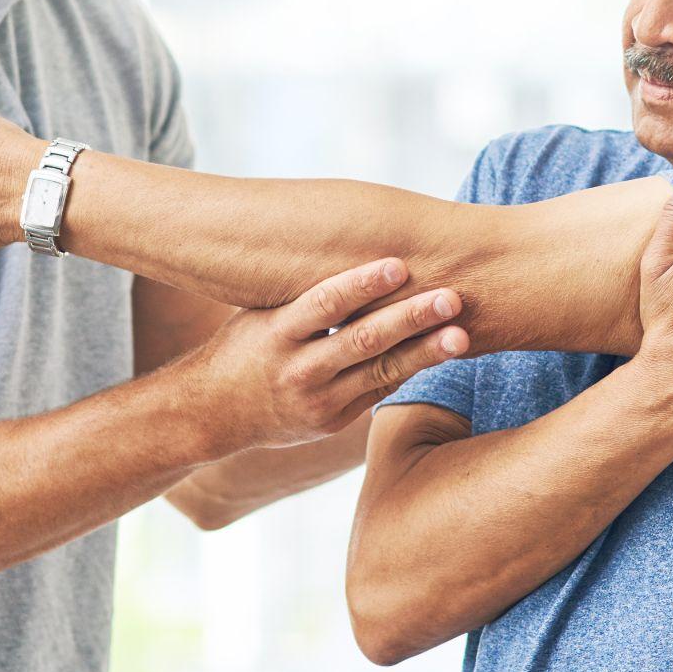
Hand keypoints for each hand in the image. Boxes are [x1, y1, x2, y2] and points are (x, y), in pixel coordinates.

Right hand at [177, 258, 468, 453]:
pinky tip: (442, 351)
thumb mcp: (262, 316)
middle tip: (452, 297)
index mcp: (277, 333)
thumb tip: (355, 249)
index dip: (362, 283)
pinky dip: (411, 369)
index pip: (325, 304)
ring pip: (380, 372)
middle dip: (410, 318)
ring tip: (461, 334)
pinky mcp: (333, 422)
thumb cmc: (244, 347)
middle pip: (363, 341)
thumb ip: (305, 296)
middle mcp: (299, 369)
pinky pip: (378, 391)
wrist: (211, 414)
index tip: (399, 264)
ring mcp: (318, 401)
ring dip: (425, 352)